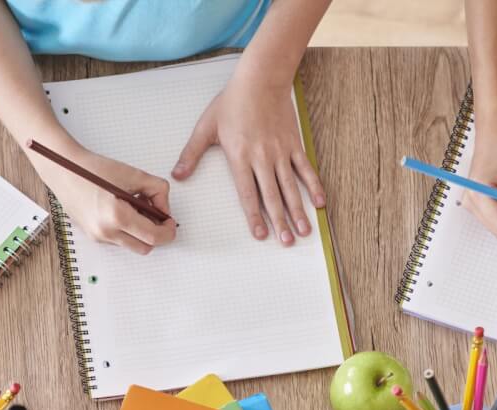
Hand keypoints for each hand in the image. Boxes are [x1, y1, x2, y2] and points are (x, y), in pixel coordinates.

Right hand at [36, 142, 176, 255]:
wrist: (64, 171)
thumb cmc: (93, 170)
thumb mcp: (133, 174)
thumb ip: (157, 190)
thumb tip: (165, 209)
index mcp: (117, 216)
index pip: (154, 237)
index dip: (168, 231)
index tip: (170, 222)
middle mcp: (106, 232)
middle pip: (145, 247)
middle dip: (155, 233)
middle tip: (155, 214)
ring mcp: (98, 237)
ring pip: (132, 245)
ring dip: (140, 231)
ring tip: (134, 207)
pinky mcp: (93, 236)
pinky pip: (119, 239)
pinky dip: (126, 229)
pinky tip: (121, 210)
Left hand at [173, 71, 324, 244]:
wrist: (261, 78)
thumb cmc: (232, 102)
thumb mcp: (206, 127)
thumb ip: (192, 154)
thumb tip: (176, 176)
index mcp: (240, 157)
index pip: (247, 194)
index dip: (254, 216)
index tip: (260, 235)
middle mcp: (262, 158)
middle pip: (272, 196)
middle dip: (280, 222)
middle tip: (286, 242)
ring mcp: (281, 152)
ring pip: (291, 187)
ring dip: (298, 211)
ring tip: (304, 232)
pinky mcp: (294, 144)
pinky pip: (306, 169)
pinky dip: (313, 186)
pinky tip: (319, 203)